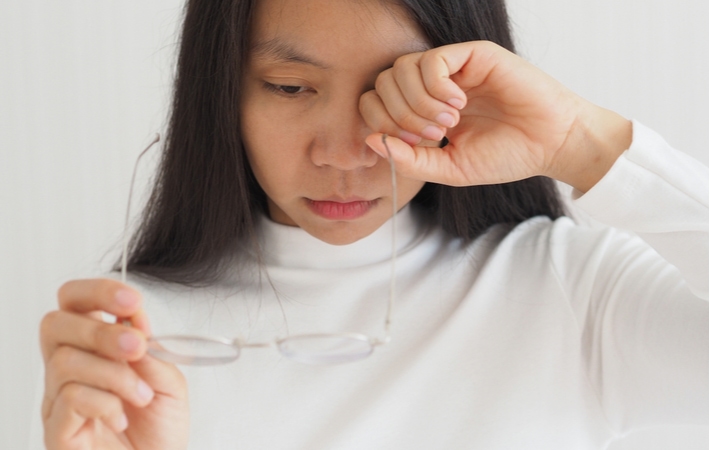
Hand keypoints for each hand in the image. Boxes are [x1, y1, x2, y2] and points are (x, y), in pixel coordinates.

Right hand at [40, 279, 188, 449]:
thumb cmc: (160, 431)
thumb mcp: (169, 382)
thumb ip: (152, 350)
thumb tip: (134, 318)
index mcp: (96, 349)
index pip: (75, 303)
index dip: (97, 292)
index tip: (131, 301)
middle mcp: (71, 370)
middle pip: (55, 324)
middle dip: (100, 331)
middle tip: (136, 347)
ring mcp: (58, 400)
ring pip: (64, 361)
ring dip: (114, 374)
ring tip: (141, 395)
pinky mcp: (57, 430)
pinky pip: (69, 398)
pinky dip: (105, 402)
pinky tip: (121, 416)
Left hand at [360, 40, 631, 192]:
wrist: (551, 144)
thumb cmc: (505, 156)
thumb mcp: (449, 168)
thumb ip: (410, 160)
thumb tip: (372, 141)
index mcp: (423, 110)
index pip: (377, 103)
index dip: (383, 125)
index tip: (413, 146)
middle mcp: (433, 85)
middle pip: (383, 84)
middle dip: (399, 116)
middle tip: (433, 135)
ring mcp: (452, 67)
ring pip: (401, 69)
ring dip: (418, 103)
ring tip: (448, 123)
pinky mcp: (473, 54)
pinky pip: (431, 60)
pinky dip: (436, 87)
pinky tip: (458, 105)